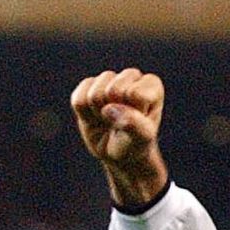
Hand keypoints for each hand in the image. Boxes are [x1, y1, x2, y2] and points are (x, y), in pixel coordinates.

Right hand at [70, 68, 168, 205]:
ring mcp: (108, 79)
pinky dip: (84, 114)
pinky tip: (95, 116)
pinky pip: (78, 100)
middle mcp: (131, 77)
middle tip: (121, 122)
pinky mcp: (87, 86)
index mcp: (152, 85)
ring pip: (94, 94)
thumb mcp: (142, 138)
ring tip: (109, 119)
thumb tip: (109, 109)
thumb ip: (134, 124)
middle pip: (112, 91)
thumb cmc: (136, 142)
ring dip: (99, 114)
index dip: (132, 114)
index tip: (138, 121)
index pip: (135, 94)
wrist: (119, 152)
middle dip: (115, 113)